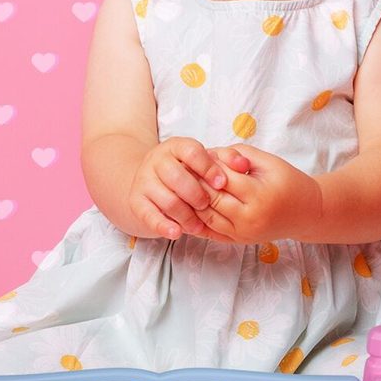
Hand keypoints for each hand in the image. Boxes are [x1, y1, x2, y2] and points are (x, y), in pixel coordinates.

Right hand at [128, 137, 250, 239]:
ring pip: (167, 199)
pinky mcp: (136, 201)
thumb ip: (224, 161)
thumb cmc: (184, 174)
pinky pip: (149, 215)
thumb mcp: (201, 163)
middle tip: (208, 206)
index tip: (222, 183)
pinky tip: (177, 233)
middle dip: (196, 194)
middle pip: (177, 176)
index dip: (208, 168)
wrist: (147, 184)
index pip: (191, 152)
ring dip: (186, 215)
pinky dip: (164, 226)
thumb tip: (244, 165)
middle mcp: (156, 160)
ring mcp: (143, 180)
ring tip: (198, 226)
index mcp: (174, 147)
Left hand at [191, 144, 322, 244]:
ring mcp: (243, 233)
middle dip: (193, 184)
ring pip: (206, 218)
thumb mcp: (267, 161)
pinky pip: (210, 232)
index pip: (221, 179)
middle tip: (177, 171)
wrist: (307, 212)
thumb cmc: (288, 181)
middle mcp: (249, 218)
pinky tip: (185, 208)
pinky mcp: (239, 242)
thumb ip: (237, 155)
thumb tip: (207, 155)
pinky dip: (196, 220)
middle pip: (210, 199)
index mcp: (258, 194)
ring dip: (190, 203)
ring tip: (179, 187)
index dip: (204, 167)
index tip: (190, 157)